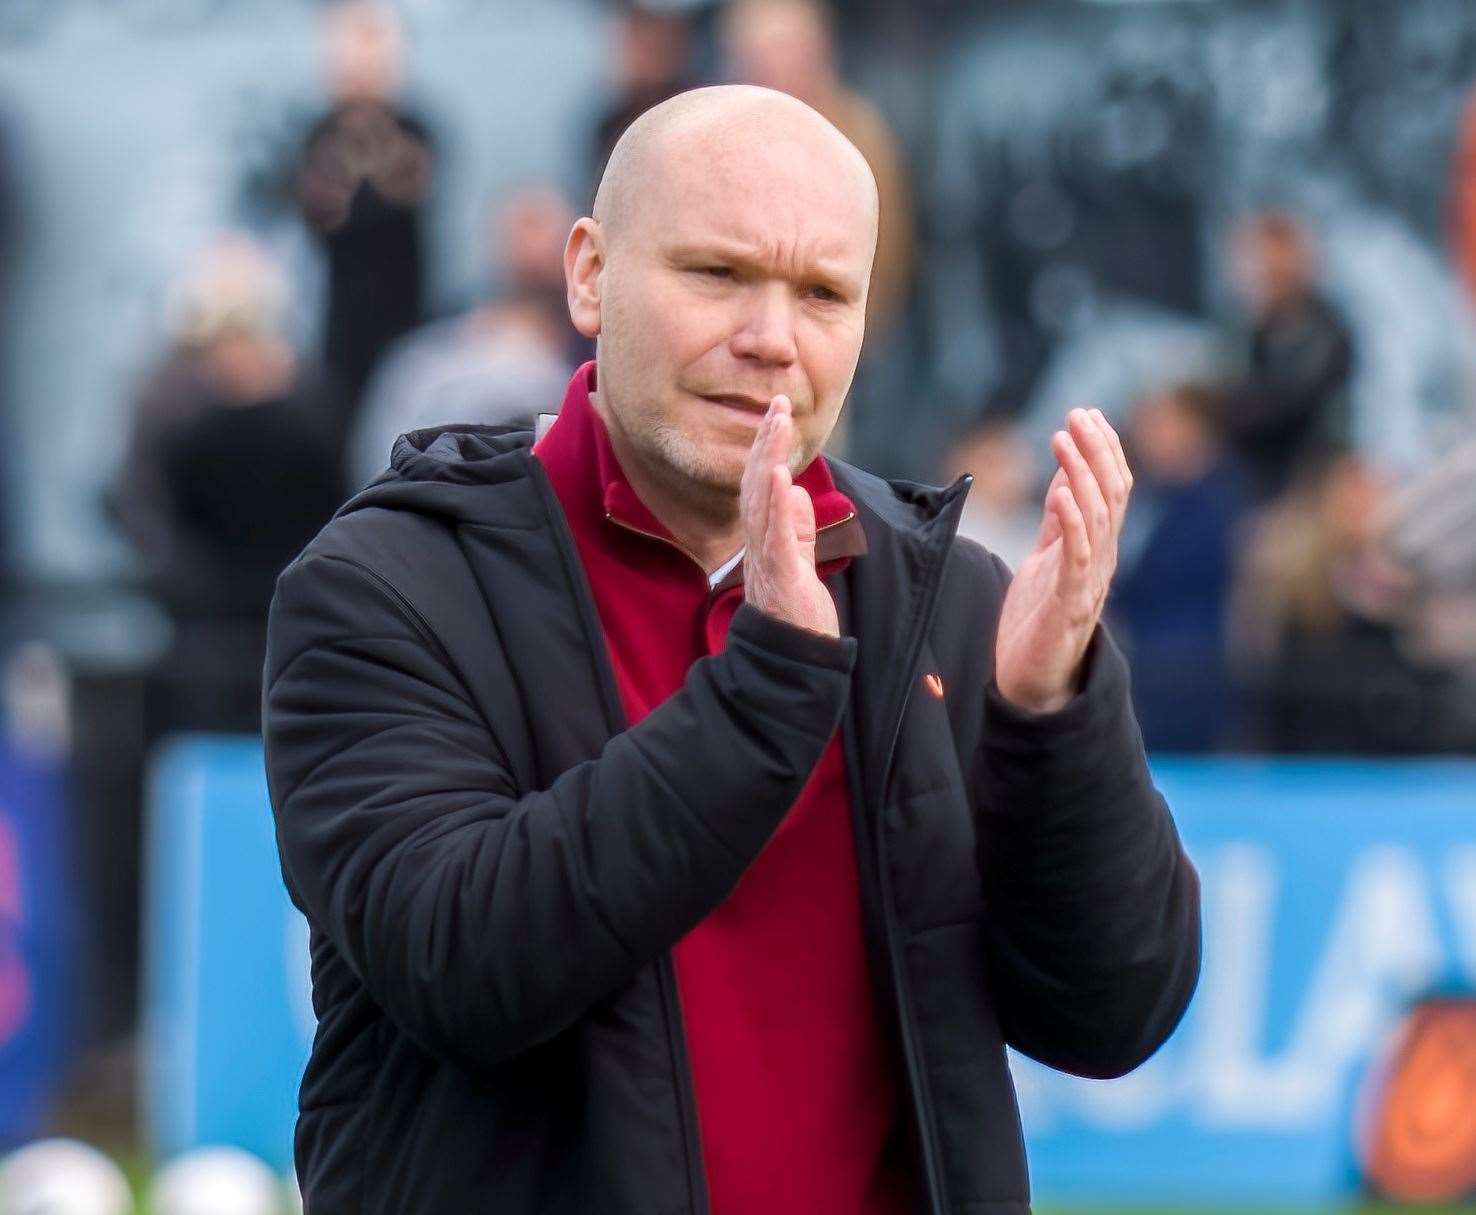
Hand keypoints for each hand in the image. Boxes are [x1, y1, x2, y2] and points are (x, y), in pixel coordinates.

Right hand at [741, 395, 839, 637]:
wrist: (795, 659)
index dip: (767, 447)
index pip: (761, 485)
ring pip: (761, 501)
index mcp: (764, 538)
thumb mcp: (801, 562)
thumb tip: (795, 492)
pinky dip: (776, 504)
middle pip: (755, 484)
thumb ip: (798, 529)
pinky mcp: (782, 575)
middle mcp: (759, 544)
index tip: (778, 412)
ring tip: (775, 425)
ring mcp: (767, 558)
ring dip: (768, 460)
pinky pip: (776, 535)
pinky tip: (778, 475)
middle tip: (778, 404)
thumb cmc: (798, 614)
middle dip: (766, 441)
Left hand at [994, 408, 1132, 713]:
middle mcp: (1101, 560)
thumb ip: (1059, 524)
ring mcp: (1089, 581)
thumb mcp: (1046, 560)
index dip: (1103, 449)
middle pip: (1111, 494)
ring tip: (1064, 439)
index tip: (1086, 414)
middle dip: (1097, 450)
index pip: (1111, 489)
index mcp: (1096, 548)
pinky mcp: (1069, 604)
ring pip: (1098, 517)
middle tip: (1078, 414)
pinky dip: (1072, 522)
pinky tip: (1061, 493)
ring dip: (1082, 474)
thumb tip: (1067, 480)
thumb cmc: (1036, 622)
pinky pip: (1077, 557)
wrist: (1031, 682)